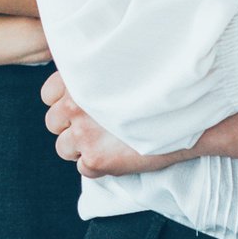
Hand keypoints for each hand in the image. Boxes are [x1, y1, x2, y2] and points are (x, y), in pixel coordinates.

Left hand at [41, 72, 190, 176]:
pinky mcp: (96, 160)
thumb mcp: (122, 70)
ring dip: (80, 148)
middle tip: (97, 126)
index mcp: (79, 79)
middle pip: (52, 122)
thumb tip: (80, 84)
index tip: (81, 105)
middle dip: (70, 127)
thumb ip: (96, 76)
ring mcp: (84, 134)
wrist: (190, 115)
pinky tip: (118, 154)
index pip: (47, 94)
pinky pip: (83, 168)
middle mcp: (76, 104)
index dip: (63, 102)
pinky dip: (97, 165)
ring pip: (63, 148)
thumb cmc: (160, 89)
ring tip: (107, 142)